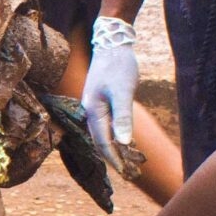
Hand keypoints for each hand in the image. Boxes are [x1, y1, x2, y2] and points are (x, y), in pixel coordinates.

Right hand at [81, 16, 139, 172]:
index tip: (124, 172)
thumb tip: (124, 142)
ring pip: (101, 134)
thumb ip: (123, 117)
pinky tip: (122, 141)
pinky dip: (114, 136)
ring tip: (125, 161)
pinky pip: (105, 125)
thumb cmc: (118, 65)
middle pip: (99, 140)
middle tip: (127, 173)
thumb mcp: (123, 91)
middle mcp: (89, 111)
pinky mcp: (100, 101)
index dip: (114, 158)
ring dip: (113, 148)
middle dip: (112, 157)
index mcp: (92, 111)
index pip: (102, 141)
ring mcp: (93, 106)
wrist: (112, 42)